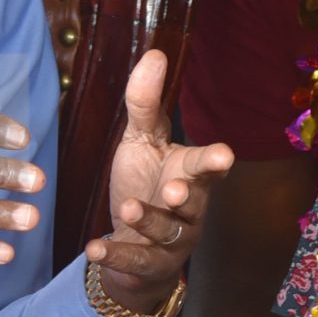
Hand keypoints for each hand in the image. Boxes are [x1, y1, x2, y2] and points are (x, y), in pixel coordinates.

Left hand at [87, 51, 233, 309]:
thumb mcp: (140, 141)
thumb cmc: (144, 182)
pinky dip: (116, 254)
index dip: (214, 161)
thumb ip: (145, 103)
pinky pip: (136, 260)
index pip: (207, 165)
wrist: (133, 241)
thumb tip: (156, 53)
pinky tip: (94, 247)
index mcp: (190, 172)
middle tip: (175, 189)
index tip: (223, 154)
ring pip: (167, 231)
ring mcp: (173, 239)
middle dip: (187, 196)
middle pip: (195, 201)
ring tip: (128, 207)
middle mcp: (190, 207)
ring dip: (149, 220)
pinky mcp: (150, 263)